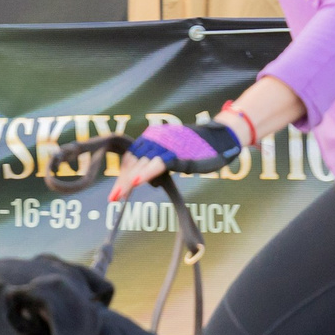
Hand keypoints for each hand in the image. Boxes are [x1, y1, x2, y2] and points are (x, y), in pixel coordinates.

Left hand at [114, 118, 243, 197]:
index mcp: (153, 137)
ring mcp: (167, 144)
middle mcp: (156, 138)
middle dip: (122, 180)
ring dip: (128, 180)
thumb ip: (157, 162)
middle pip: (133, 161)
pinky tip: (136, 182)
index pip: (132, 156)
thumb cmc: (200, 147)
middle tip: (113, 198)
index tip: (116, 190)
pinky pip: (159, 163)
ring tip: (118, 195)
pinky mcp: (178, 152)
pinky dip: (146, 172)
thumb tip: (142, 179)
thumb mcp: (174, 153)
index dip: (123, 173)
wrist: (222, 138)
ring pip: (142, 163)